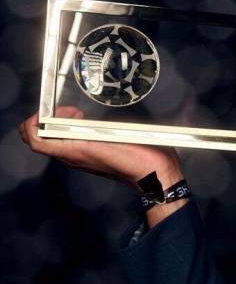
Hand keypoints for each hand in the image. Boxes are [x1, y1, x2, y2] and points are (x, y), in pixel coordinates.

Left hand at [18, 107, 186, 226]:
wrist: (153, 174)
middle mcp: (72, 156)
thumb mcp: (112, 140)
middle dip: (45, 120)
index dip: (33, 122)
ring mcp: (80, 158)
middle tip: (65, 109)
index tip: (49, 109)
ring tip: (76, 113)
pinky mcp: (89, 156)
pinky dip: (69, 129)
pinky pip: (67, 142)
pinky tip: (86, 122)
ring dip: (58, 123)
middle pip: (39, 140)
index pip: (35, 140)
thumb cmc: (137, 159)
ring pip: (53, 140)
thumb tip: (69, 120)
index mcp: (73, 152)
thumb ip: (89, 131)